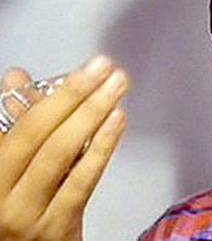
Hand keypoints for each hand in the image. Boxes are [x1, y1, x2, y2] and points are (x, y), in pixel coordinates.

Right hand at [0, 56, 128, 240]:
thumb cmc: (18, 206)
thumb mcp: (12, 164)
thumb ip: (19, 123)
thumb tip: (17, 77)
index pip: (21, 126)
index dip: (55, 93)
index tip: (86, 69)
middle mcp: (0, 194)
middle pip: (37, 134)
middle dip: (74, 95)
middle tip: (104, 68)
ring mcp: (27, 214)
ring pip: (60, 154)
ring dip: (92, 113)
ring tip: (116, 86)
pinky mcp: (56, 228)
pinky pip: (81, 181)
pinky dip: (101, 147)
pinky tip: (116, 121)